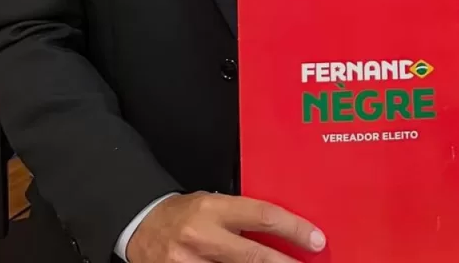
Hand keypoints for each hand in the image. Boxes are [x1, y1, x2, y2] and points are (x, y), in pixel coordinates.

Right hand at [126, 191, 325, 262]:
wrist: (142, 225)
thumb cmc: (184, 212)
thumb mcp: (214, 202)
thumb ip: (241, 216)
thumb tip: (280, 231)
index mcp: (214, 207)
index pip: (263, 215)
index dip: (293, 229)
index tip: (316, 239)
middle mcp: (202, 236)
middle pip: (253, 256)